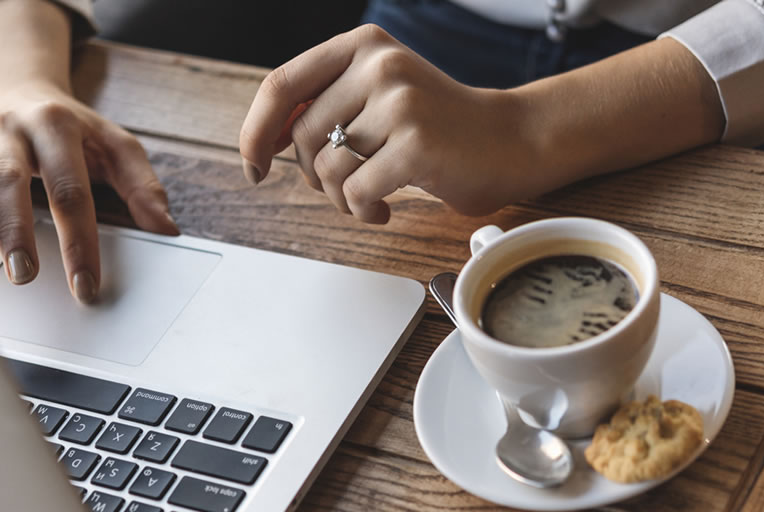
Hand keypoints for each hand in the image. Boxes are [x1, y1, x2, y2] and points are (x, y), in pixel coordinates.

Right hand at [0, 82, 177, 302]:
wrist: (23, 93)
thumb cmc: (75, 134)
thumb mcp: (117, 149)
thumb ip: (142, 187)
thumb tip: (168, 229)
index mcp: (59, 128)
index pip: (72, 191)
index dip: (80, 241)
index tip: (86, 286)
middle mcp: (12, 129)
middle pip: (13, 181)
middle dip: (18, 230)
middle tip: (25, 275)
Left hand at [239, 25, 527, 223]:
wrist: (510, 141)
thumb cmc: (438, 129)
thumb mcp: (378, 97)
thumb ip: (326, 105)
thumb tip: (262, 141)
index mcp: (362, 47)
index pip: (281, 86)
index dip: (255, 132)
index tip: (254, 166)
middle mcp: (379, 65)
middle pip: (302, 138)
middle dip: (314, 178)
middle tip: (347, 188)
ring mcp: (399, 102)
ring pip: (326, 170)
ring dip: (341, 200)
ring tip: (370, 199)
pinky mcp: (415, 143)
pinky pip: (356, 192)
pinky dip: (363, 212)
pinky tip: (384, 210)